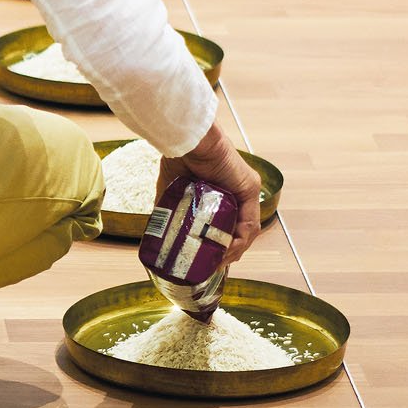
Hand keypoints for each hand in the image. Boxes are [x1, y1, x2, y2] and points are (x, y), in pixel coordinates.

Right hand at [160, 124, 264, 263]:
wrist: (186, 141)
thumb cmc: (177, 159)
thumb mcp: (171, 192)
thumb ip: (169, 210)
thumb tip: (157, 232)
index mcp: (222, 194)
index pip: (227, 226)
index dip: (219, 246)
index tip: (206, 260)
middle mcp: (238, 193)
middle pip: (239, 231)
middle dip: (227, 253)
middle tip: (212, 266)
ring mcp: (247, 191)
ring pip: (247, 230)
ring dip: (234, 250)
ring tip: (217, 263)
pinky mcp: (250, 188)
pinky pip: (250, 222)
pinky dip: (240, 240)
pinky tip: (227, 251)